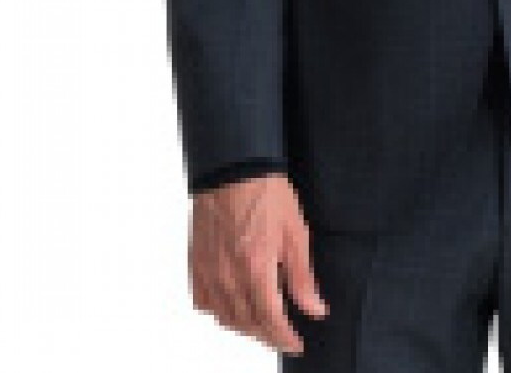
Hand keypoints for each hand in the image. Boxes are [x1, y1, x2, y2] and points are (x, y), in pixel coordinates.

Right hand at [189, 171, 328, 354]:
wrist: (234, 167)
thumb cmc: (265, 191)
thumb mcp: (295, 231)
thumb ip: (302, 276)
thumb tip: (315, 308)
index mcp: (256, 267)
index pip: (271, 320)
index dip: (285, 338)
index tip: (296, 344)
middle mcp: (229, 275)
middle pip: (248, 324)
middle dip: (268, 336)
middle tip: (283, 337)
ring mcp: (209, 270)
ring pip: (225, 317)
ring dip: (245, 327)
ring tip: (262, 324)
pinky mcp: (195, 263)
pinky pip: (203, 301)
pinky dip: (219, 311)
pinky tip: (232, 306)